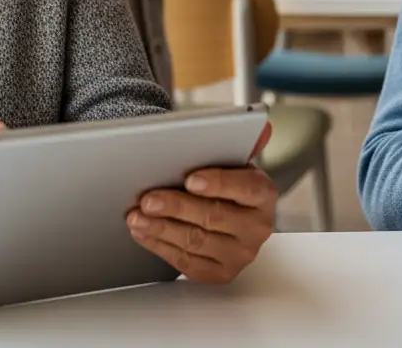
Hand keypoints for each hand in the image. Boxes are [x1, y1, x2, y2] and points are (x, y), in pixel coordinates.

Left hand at [127, 124, 275, 281]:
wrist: (228, 211)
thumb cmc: (227, 181)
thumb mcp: (236, 158)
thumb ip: (245, 142)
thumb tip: (261, 128)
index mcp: (264, 194)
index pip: (244, 188)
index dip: (217, 183)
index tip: (190, 179)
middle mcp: (257, 227)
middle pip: (214, 217)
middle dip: (177, 207)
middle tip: (148, 198)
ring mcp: (240, 254)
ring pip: (196, 242)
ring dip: (162, 229)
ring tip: (137, 216)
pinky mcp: (220, 272)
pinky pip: (187, 262)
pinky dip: (160, 246)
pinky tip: (144, 232)